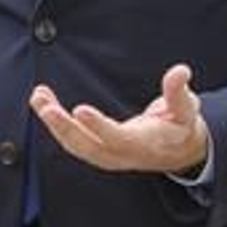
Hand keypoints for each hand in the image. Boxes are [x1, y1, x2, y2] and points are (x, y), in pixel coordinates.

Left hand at [30, 64, 209, 174]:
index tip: (79, 110)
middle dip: (64, 128)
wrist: (179, 152)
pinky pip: (74, 142)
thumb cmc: (182, 126)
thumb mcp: (187, 108)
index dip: (99, 126)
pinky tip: (45, 104)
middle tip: (45, 107)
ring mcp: (109, 155)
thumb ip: (179, 91)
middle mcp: (122, 154)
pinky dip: (57, 125)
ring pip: (76, 146)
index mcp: (144, 143)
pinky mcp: (100, 151)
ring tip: (39, 98)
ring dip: (55, 124)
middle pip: (88, 147)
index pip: (117, 138)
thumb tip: (181, 71)